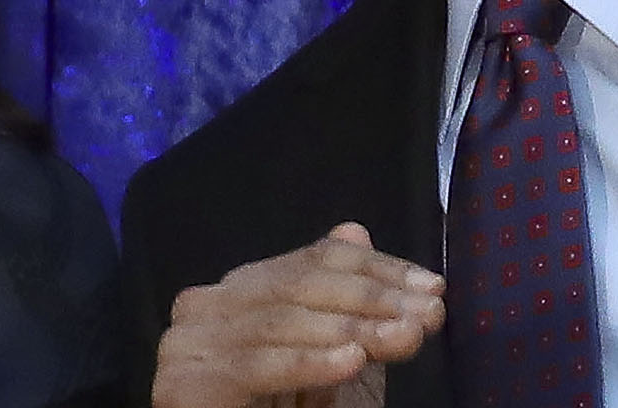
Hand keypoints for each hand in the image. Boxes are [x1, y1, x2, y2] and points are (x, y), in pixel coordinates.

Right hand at [151, 221, 445, 407]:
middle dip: (371, 298)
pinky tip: (351, 361)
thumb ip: (342, 302)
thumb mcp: (332, 360)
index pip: (311, 261)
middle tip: (427, 313)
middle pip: (296, 285)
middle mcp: (204, 306)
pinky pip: (256, 366)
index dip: (376, 268)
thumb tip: (355, 231)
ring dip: (352, 328)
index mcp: (238, 291)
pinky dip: (308, 362)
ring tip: (404, 336)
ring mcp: (188, 344)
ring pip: (281, 322)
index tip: (432, 287)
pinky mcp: (185, 385)